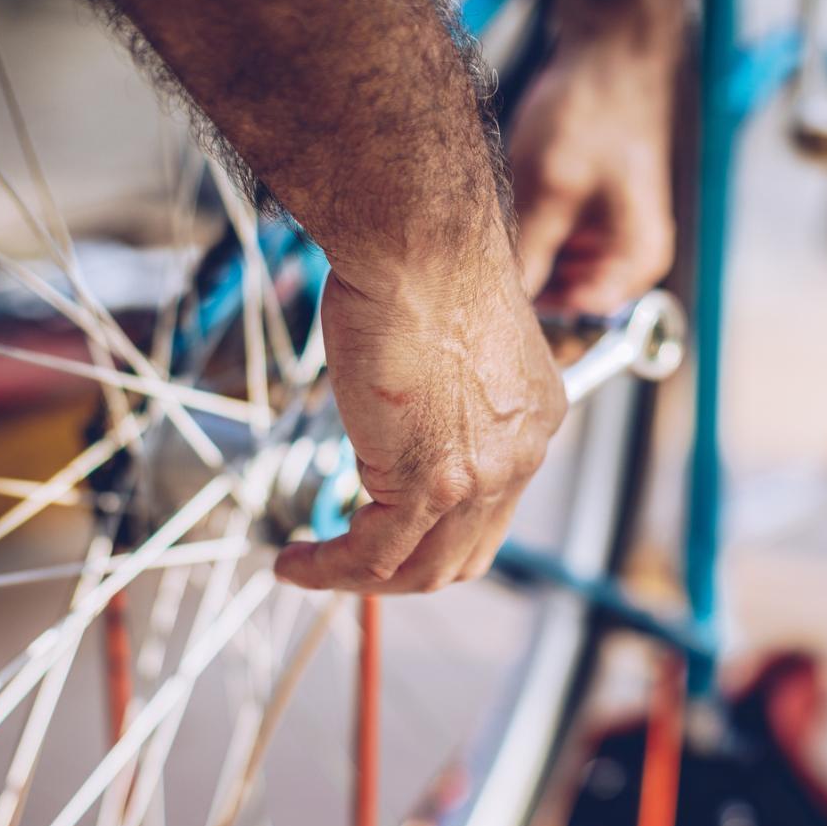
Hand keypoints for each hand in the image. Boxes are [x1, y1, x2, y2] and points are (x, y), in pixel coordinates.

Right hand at [274, 236, 565, 591]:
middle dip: (401, 572)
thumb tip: (394, 423)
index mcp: (531, 421)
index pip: (489, 509)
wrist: (421, 245)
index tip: (380, 526)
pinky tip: (295, 560)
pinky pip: (376, 554)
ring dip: (359, 580)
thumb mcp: (446, 347)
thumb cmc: (423, 267)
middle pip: (463, 555)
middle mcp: (521, 456)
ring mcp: (483, 475)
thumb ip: (439, 399)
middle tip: (347, 564)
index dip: (433, 532)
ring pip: (420, 568)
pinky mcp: (437, 481)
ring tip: (307, 567)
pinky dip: (332, 568)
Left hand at [510, 40, 676, 314]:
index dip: (530, 319)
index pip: (578, 321)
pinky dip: (528, 238)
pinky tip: (509, 214)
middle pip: (565, 303)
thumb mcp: (550, 189)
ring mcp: (607, 240)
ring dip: (523, 261)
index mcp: (636, 262)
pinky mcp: (588, 221)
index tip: (485, 309)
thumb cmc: (595, 113)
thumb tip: (494, 306)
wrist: (609, 53)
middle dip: (523, 288)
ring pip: (553, 278)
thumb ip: (528, 253)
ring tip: (497, 232)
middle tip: (479, 269)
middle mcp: (627, 260)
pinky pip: (551, 249)